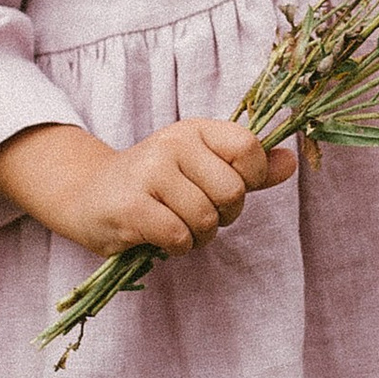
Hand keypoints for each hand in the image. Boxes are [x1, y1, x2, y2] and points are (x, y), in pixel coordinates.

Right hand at [0, 116, 297, 257]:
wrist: (86, 193)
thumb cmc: (153, 183)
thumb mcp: (200, 166)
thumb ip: (248, 168)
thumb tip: (292, 162)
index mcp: (195, 130)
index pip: (249, 149)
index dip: (251, 180)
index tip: (228, 188)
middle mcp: (173, 144)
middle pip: (232, 193)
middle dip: (223, 216)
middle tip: (197, 214)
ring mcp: (149, 173)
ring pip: (206, 219)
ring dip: (199, 237)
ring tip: (178, 227)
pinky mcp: (130, 206)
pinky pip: (179, 236)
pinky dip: (177, 247)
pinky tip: (161, 238)